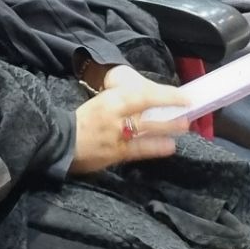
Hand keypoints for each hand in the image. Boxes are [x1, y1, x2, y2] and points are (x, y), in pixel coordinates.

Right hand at [70, 81, 188, 173]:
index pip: (143, 95)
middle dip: (170, 110)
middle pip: (147, 111)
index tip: (183, 95)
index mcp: (110, 100)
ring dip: (167, 128)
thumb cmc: (83, 120)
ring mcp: (117, 136)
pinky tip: (169, 147)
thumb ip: (121, 102)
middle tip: (189, 110)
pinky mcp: (116, 153)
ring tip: (184, 127)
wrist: (60, 141)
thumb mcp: (101, 102)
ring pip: (147, 130)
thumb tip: (145, 100)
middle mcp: (115, 116)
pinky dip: (155, 148)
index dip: (166, 95)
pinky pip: (140, 150)